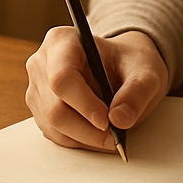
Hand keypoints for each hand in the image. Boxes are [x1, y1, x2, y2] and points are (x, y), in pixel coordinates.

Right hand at [24, 27, 169, 152]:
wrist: (122, 67)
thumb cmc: (129, 63)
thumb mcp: (145, 72)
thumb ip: (137, 92)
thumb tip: (119, 119)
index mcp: (62, 41)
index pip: (62, 78)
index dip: (83, 104)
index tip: (107, 121)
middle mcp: (42, 63)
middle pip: (55, 107)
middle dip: (87, 129)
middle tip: (114, 137)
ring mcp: (38, 88)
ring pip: (53, 125)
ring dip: (84, 138)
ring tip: (111, 136)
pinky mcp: (40, 110)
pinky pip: (54, 134)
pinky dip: (78, 140)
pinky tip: (97, 134)